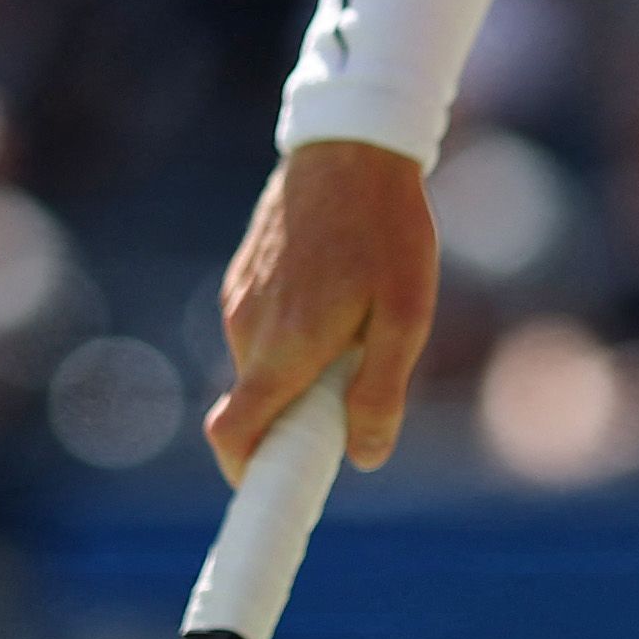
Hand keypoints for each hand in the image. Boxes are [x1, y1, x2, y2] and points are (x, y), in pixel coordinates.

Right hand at [209, 139, 432, 479]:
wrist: (352, 145)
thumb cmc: (386, 230)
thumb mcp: (405, 315)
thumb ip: (380, 391)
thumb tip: (363, 456)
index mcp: (283, 349)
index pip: (234, 437)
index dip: (250, 477)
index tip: (279, 492)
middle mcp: (247, 330)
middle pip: (259, 407)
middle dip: (300, 416)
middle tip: (357, 387)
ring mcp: (239, 301)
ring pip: (265, 367)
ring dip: (303, 369)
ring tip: (358, 322)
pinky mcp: (243, 278)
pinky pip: (263, 332)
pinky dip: (295, 337)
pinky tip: (338, 293)